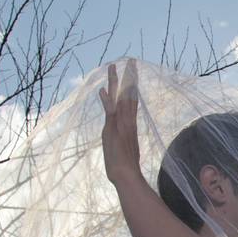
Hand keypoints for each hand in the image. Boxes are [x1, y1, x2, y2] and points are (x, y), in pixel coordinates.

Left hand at [99, 60, 141, 185]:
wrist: (126, 175)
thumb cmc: (125, 165)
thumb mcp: (125, 146)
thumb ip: (124, 134)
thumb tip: (125, 129)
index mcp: (130, 124)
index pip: (132, 100)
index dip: (132, 86)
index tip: (132, 73)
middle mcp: (128, 121)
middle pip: (129, 95)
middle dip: (129, 78)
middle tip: (131, 62)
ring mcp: (121, 125)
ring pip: (120, 99)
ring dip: (118, 83)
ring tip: (116, 67)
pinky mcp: (114, 130)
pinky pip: (111, 112)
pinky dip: (107, 101)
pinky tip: (104, 90)